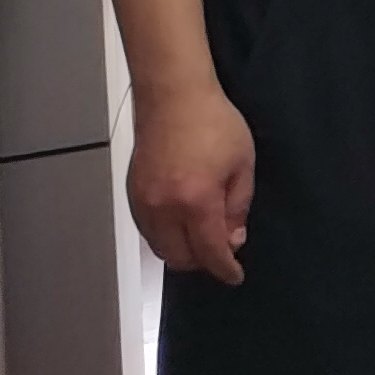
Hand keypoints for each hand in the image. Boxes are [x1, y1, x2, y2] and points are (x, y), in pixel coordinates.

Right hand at [126, 80, 255, 281]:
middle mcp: (163, 208)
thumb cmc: (214, 124)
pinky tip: (182, 226)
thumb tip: (233, 239)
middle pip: (179, 258)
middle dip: (202, 262)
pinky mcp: (132, 195)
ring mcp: (143, 203)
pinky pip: (148, 231)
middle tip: (222, 253)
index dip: (224, 269)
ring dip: (181, 252)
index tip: (235, 276)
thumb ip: (238, 206)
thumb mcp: (242, 164)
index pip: (209, 251)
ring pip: (160, 248)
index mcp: (195, 201)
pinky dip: (165, 237)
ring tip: (204, 240)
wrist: (173, 98)